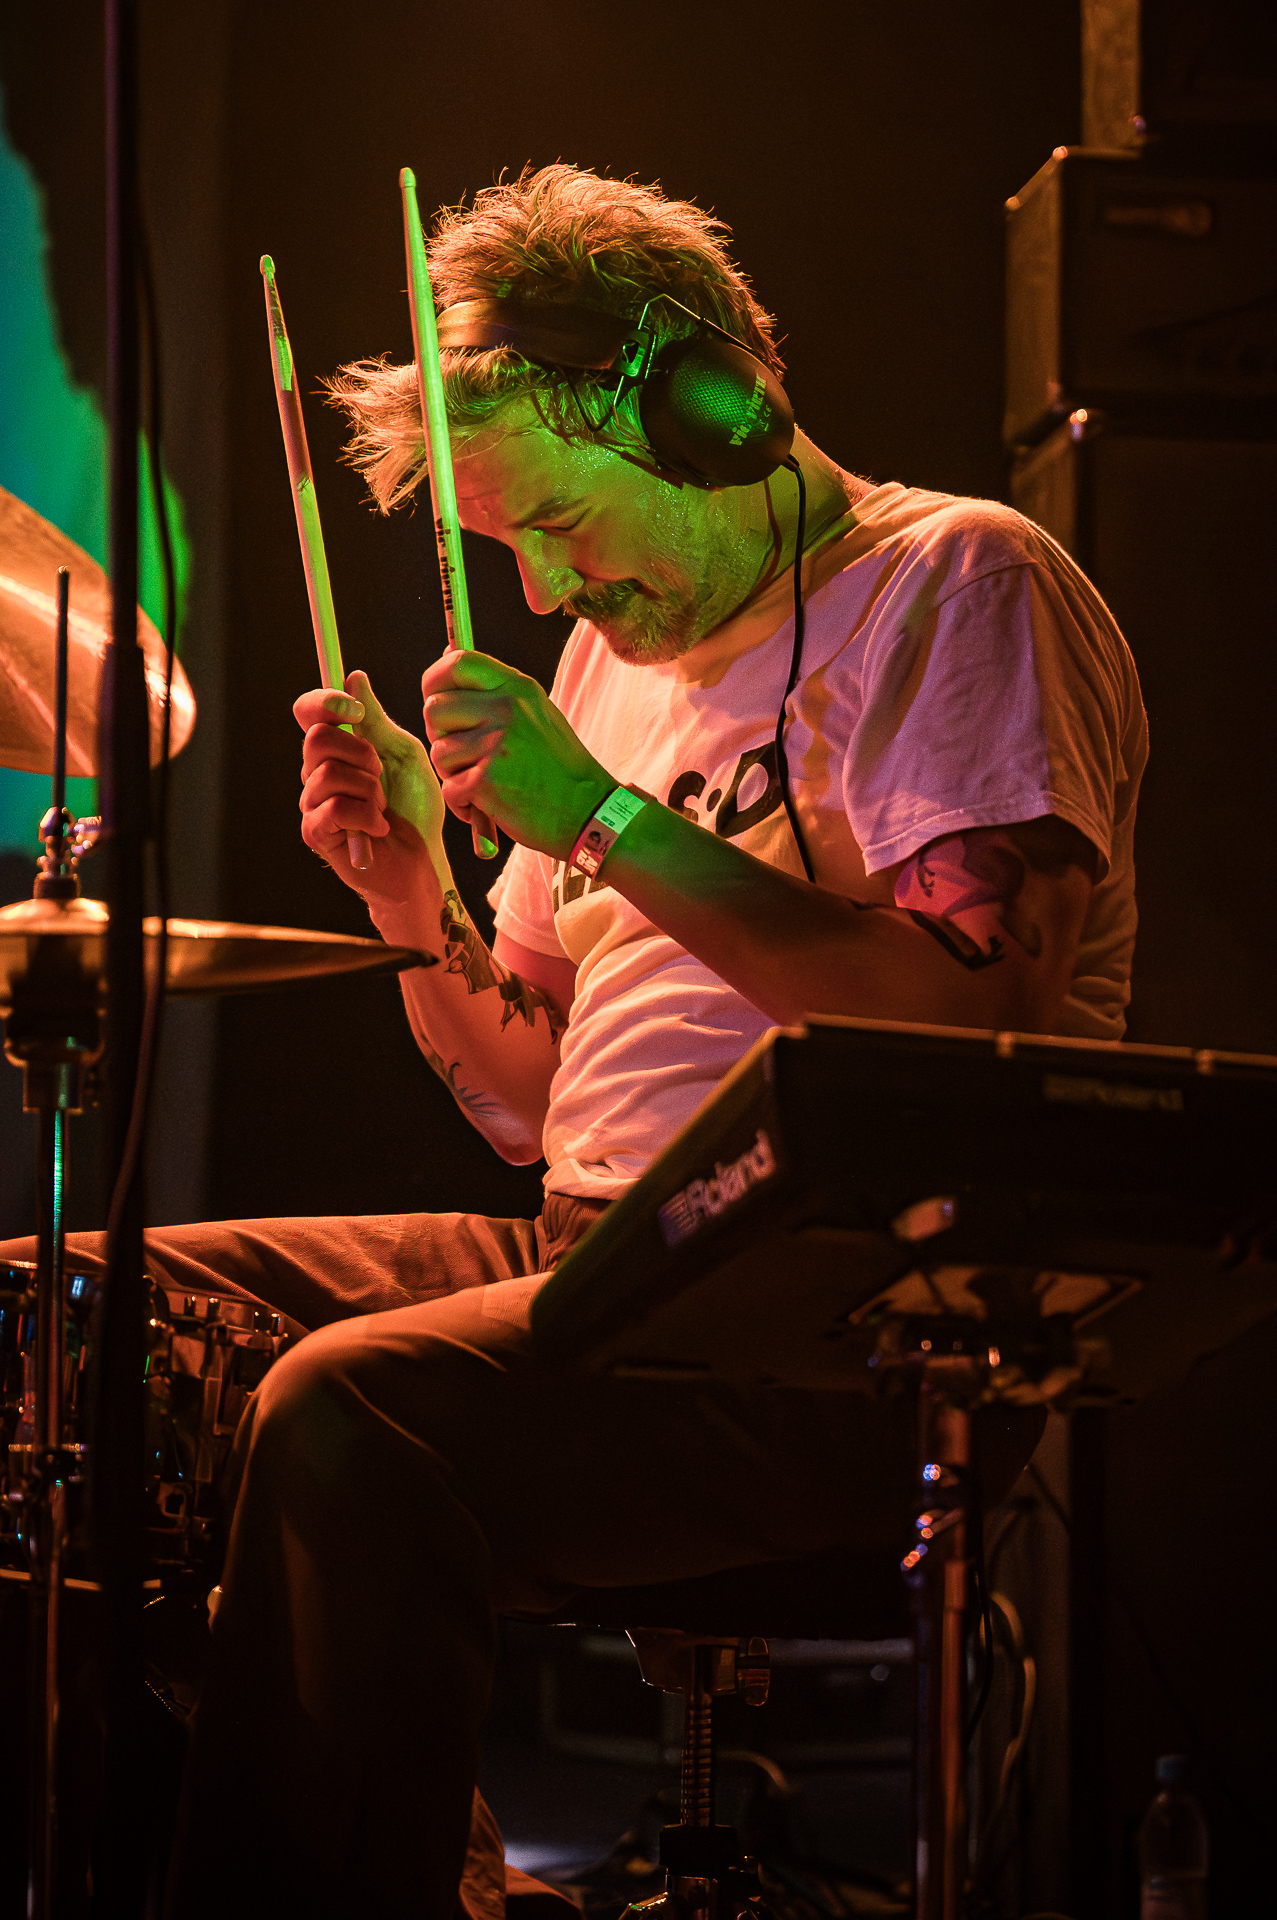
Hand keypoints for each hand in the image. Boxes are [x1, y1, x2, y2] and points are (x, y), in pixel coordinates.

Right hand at [294, 670, 443, 901]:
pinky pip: (334, 807)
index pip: (309, 712)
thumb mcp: (404, 755)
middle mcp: (318, 772)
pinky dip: (366, 816)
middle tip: (381, 774)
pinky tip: (377, 828)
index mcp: (338, 749)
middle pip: (317, 738)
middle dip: (360, 753)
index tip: (354, 711)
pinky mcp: (315, 832)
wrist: (423, 860)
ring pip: (329, 774)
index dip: (324, 702)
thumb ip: (377, 722)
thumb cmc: (416, 809)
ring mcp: (314, 802)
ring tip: (383, 808)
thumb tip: (354, 678)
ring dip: (369, 790)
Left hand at [420, 649, 612, 856]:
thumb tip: (448, 658)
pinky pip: (450, 789)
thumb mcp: (536, 713)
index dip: (435, 681)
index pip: (458, 663)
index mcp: (518, 688)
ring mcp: (496, 745)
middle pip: (436, 709)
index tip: (435, 699)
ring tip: (486, 783)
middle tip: (464, 756)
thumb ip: (495, 691)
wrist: (590, 813)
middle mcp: (507, 709)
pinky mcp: (486, 781)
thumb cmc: (558, 768)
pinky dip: (464, 804)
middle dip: (441, 736)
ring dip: (454, 774)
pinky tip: (489, 804)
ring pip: (439, 752)